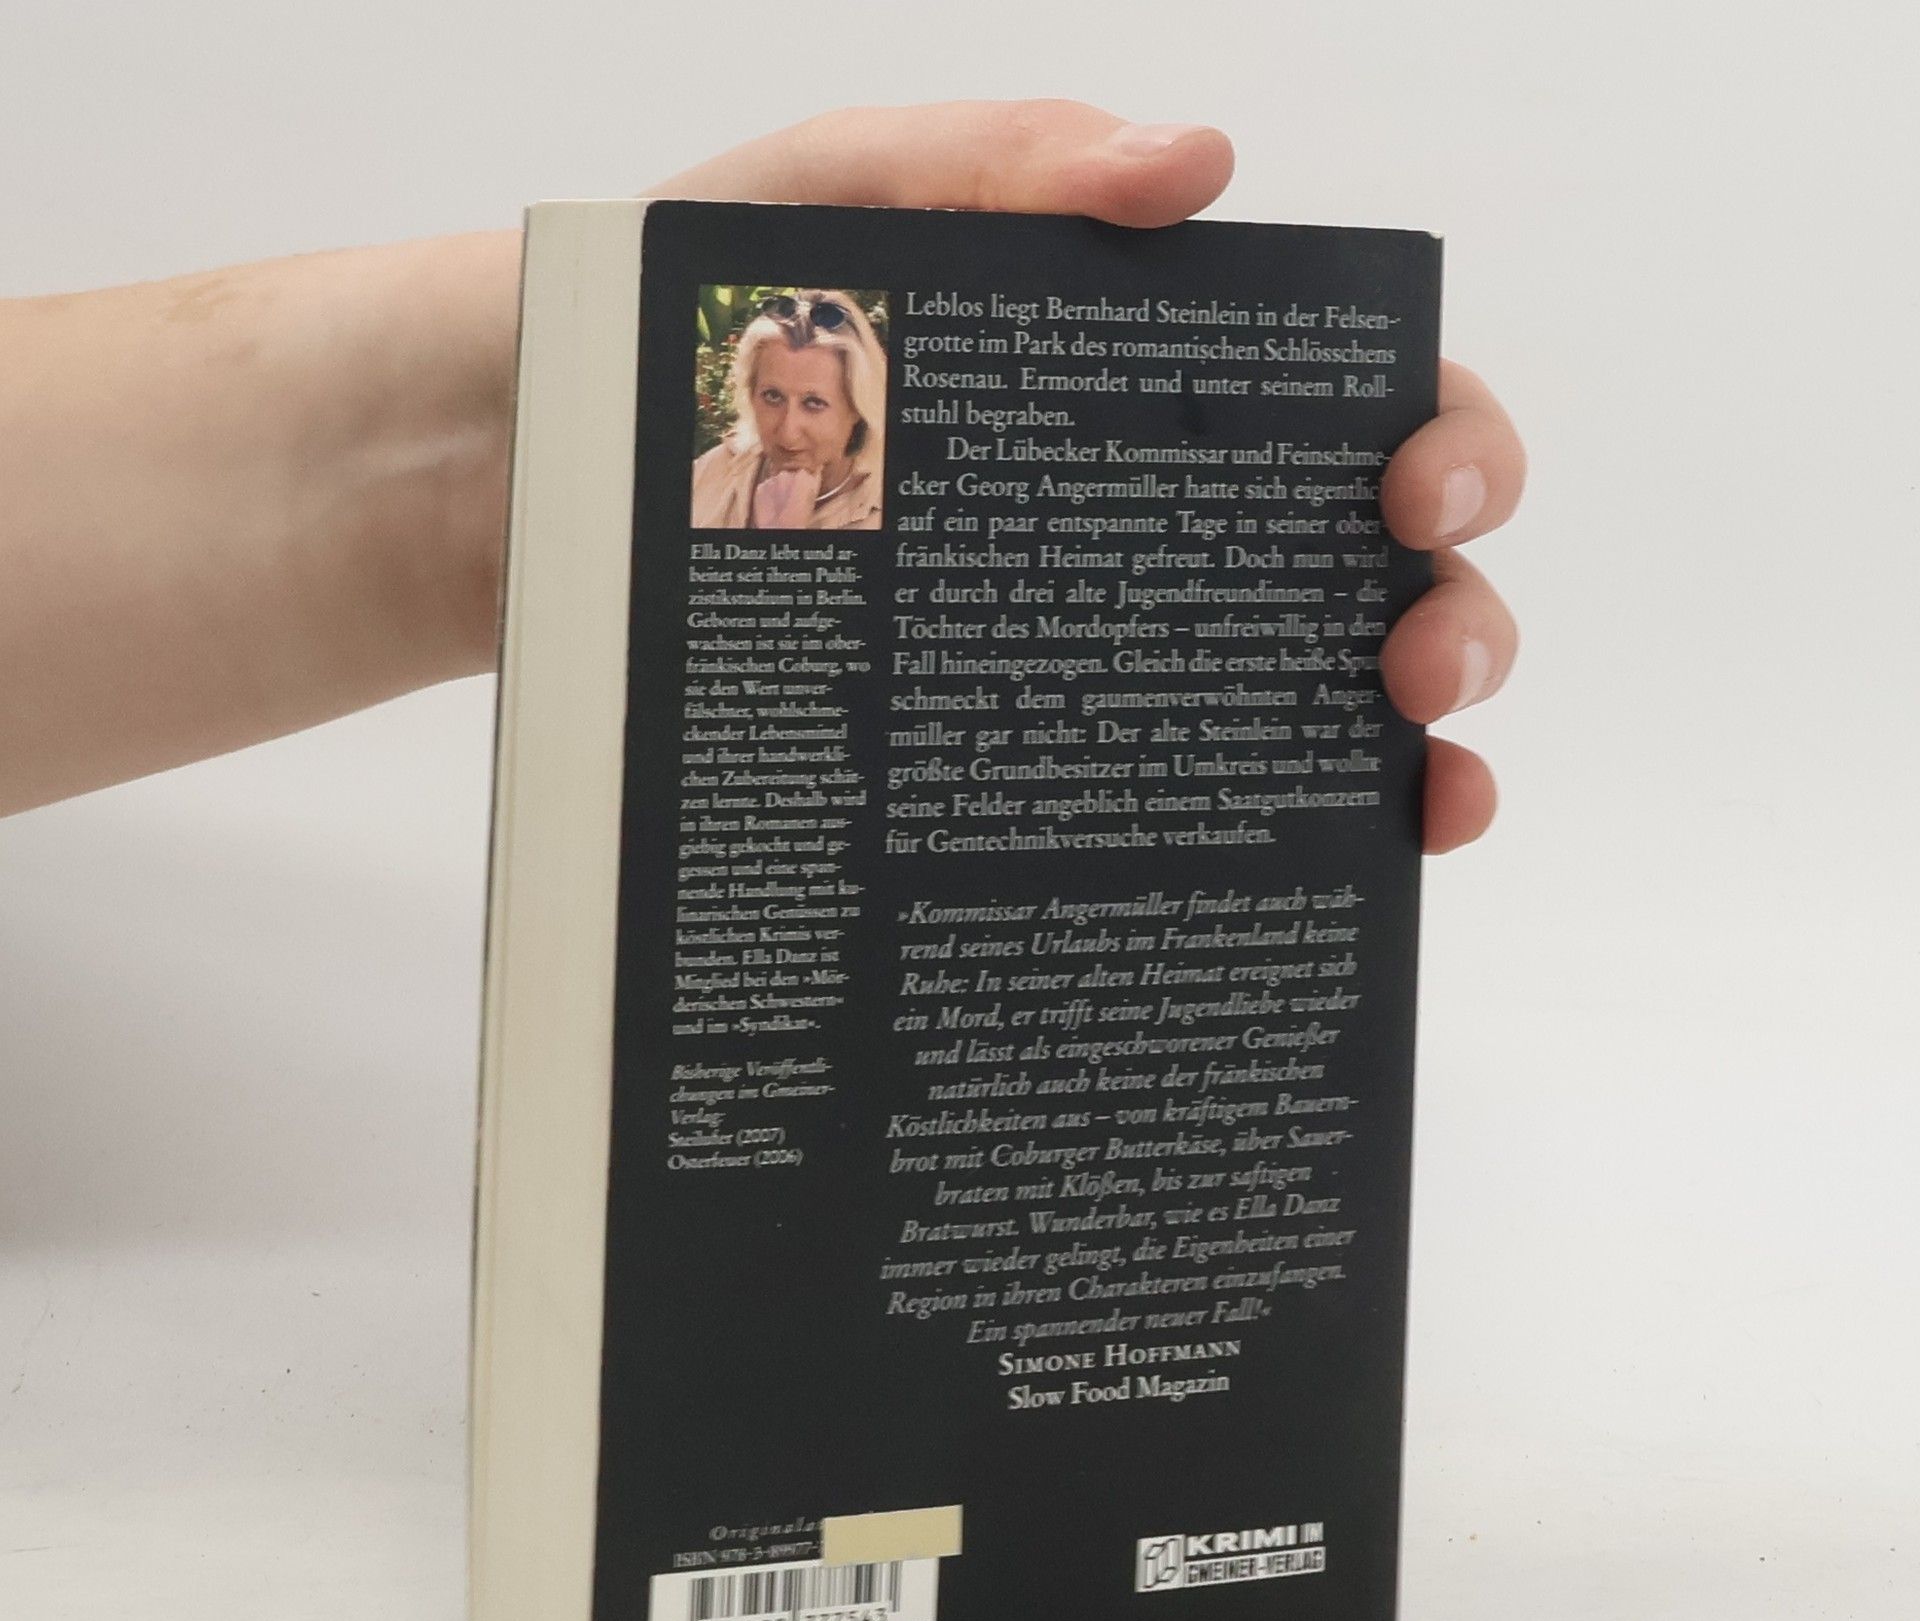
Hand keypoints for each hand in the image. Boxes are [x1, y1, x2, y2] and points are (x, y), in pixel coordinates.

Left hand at [648, 100, 1524, 853]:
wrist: (523, 492)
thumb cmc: (671, 332)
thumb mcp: (826, 207)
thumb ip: (994, 168)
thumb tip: (1195, 167)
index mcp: (1139, 391)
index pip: (1350, 406)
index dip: (1443, 441)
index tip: (1414, 495)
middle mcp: (1145, 534)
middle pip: (1373, 576)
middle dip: (1452, 614)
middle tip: (1416, 662)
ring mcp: (1091, 663)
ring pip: (1308, 714)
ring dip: (1406, 755)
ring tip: (1415, 794)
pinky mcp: (1017, 773)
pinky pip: (1176, 818)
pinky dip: (1274, 851)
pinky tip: (1310, 884)